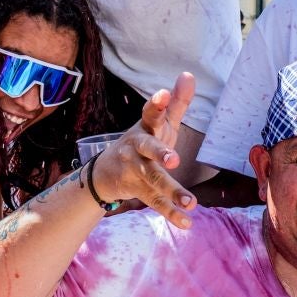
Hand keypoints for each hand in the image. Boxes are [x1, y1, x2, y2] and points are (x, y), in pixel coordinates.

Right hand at [92, 74, 197, 228]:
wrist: (104, 173)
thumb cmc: (141, 142)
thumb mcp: (158, 123)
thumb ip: (175, 103)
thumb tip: (189, 75)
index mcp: (145, 129)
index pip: (150, 114)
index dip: (157, 104)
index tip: (163, 94)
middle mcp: (138, 149)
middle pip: (148, 149)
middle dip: (160, 152)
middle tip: (174, 159)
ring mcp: (136, 171)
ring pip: (155, 180)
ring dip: (173, 191)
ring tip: (191, 202)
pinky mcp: (138, 191)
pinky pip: (156, 203)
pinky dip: (171, 213)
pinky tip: (187, 222)